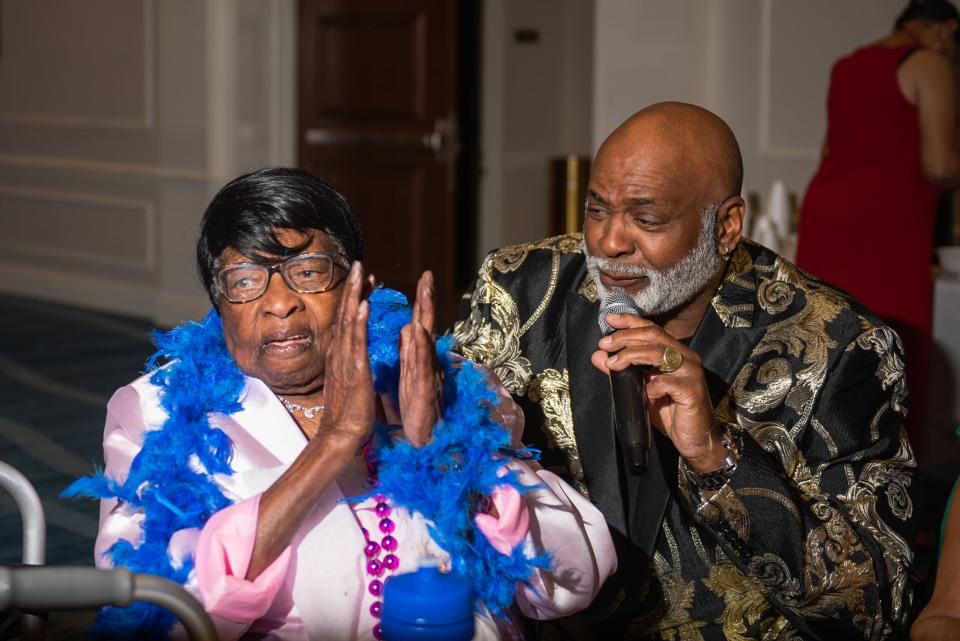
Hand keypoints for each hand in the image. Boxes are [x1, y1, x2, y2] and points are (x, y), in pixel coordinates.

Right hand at [319, 262, 375, 444]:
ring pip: (349, 322)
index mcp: (343, 354)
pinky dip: (358, 323)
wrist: (342, 433)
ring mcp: (346, 360)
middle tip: (359, 263)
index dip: (355, 296)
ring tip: (360, 273)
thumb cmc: (350, 410)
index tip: (364, 277)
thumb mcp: (351, 378)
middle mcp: (341, 352)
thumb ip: (352, 361)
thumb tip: (356, 349)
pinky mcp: (355, 371)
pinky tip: (362, 305)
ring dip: (354, 296)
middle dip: (352, 287)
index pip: (349, 318)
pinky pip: (356, 343)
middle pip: (346, 313)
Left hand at [399, 271, 440, 446]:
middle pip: (426, 325)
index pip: (420, 324)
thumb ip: (410, 352)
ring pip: (426, 341)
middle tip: (426, 275)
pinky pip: (422, 365)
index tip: (423, 277)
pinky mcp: (425, 389)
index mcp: (420, 358)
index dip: (422, 301)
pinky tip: (417, 332)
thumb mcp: (410, 375)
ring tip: (424, 294)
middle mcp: (427, 362)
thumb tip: (407, 328)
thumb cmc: (416, 409)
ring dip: (425, 317)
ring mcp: (428, 374)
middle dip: (427, 299)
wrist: (423, 440)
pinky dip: (421, 348)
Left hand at [590, 313, 724, 471]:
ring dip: (631, 355)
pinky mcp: (692, 390)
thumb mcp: (640, 389)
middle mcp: (686, 357)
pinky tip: (644, 394)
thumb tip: (598, 356)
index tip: (610, 319)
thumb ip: (621, 371)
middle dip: (626, 337)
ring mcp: (691, 372)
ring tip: (613, 364)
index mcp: (675, 353)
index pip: (652, 329)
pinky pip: (666, 382)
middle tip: (605, 343)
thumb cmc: (670, 412)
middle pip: (654, 336)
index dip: (631, 321)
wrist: (694, 439)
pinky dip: (650, 386)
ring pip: (659, 353)